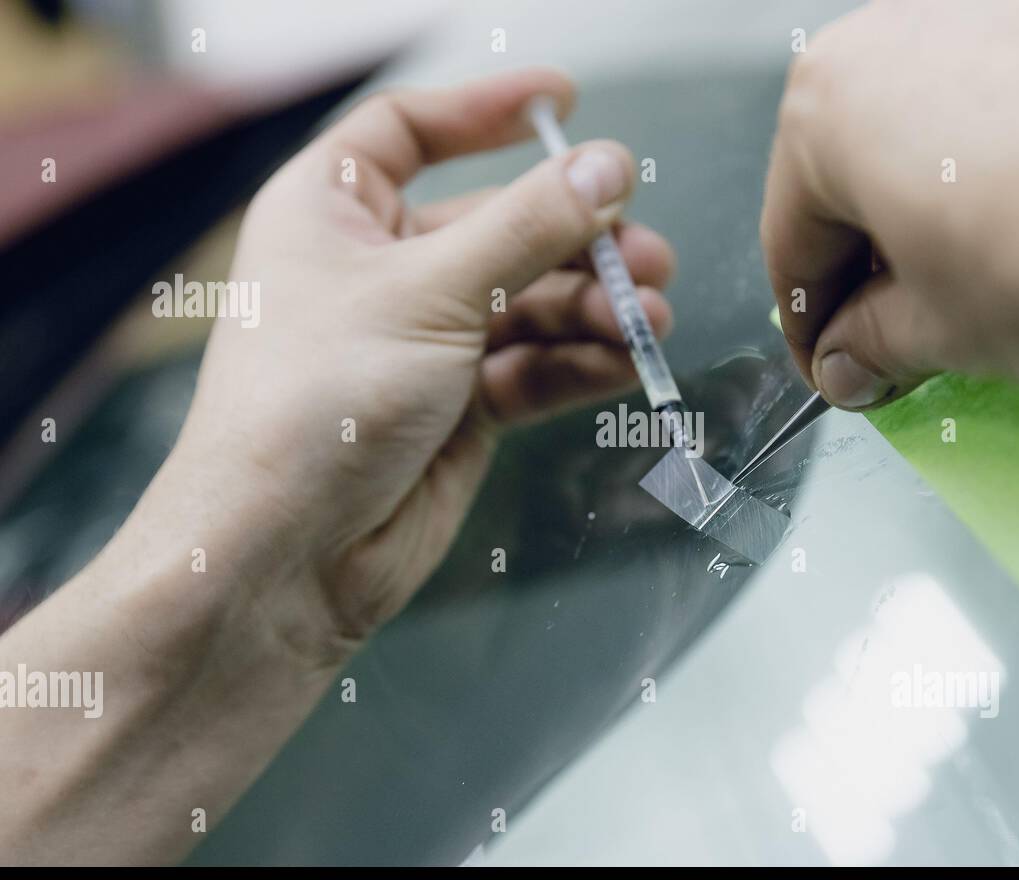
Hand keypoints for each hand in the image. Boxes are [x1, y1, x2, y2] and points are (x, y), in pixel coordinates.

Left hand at [168, 67, 674, 651]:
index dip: (487, 112)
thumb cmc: (316, 406)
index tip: (566, 103)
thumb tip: (609, 169)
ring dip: (593, 307)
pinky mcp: (461, 407)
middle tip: (645, 253)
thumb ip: (528, 230)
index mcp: (333, 212)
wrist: (289, 556)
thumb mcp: (429, 294)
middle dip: (576, 240)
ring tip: (649, 318)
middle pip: (498, 226)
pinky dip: (580, 362)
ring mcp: (423, 343)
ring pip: (528, 302)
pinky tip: (624, 361)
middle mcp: (379, 271)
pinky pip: (535, 366)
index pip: (411, 133)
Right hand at [761, 0, 1018, 411]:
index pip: (792, 237)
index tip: (837, 365)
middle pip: (860, 166)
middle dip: (877, 257)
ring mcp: (1008, 1)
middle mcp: (908, 23)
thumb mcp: (942, 332)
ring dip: (950, 200)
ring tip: (997, 274)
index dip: (810, 325)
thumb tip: (853, 359)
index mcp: (832, 100)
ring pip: (944, 122)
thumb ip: (874, 344)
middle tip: (907, 336)